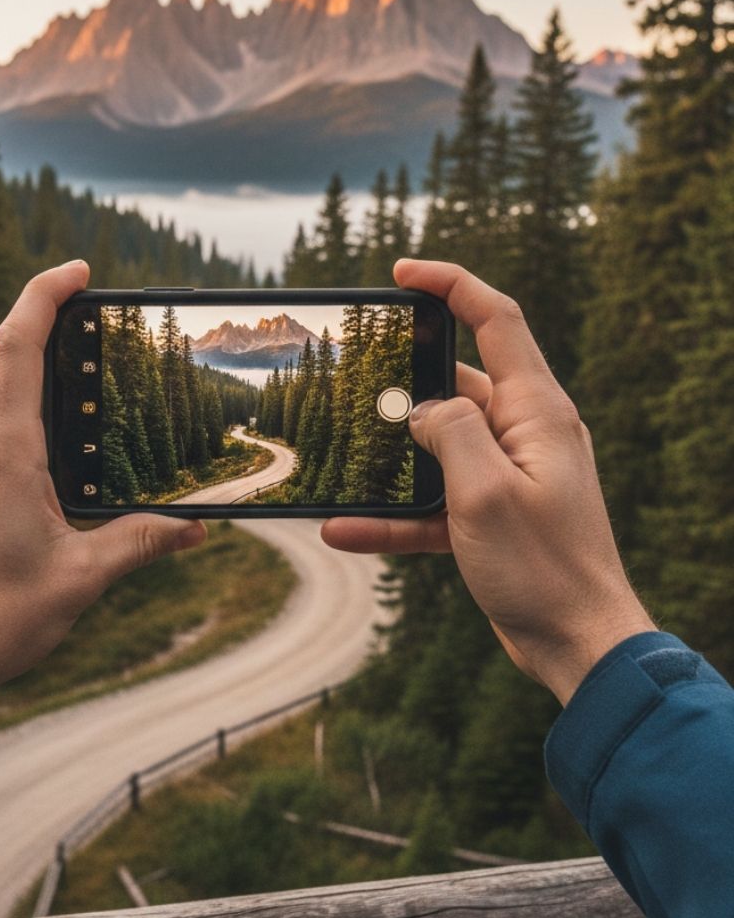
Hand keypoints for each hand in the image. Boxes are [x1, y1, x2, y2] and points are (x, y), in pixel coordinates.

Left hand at [0, 261, 206, 713]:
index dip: (45, 293)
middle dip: (69, 375)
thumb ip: (142, 542)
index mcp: (2, 450)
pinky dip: (27, 455)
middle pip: (19, 380)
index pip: (18, 344)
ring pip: (8, 424)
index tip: (78, 270)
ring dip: (51, 429)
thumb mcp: (81, 577)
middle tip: (116, 385)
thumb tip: (197, 527)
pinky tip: (52, 500)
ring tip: (91, 467)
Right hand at [321, 259, 653, 704]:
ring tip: (340, 455)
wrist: (577, 643)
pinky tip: (343, 529)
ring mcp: (506, 473)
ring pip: (436, 444)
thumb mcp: (484, 492)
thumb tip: (422, 409)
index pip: (495, 320)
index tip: (401, 273)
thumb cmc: (544, 568)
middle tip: (354, 380)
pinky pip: (431, 500)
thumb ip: (449, 432)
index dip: (450, 284)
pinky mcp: (489, 512)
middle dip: (403, 381)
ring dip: (390, 455)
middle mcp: (524, 432)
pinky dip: (392, 513)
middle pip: (456, 381)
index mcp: (536, 411)